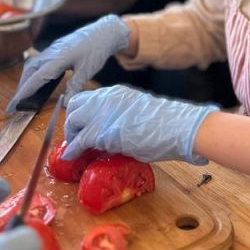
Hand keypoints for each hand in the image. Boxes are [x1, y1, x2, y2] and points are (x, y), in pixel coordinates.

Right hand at [7, 15, 130, 111]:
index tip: (13, 105)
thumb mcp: (88, 70)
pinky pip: (39, 62)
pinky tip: (37, 82)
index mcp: (58, 57)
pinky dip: (34, 73)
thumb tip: (65, 104)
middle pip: (29, 71)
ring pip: (33, 65)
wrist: (104, 31)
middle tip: (15, 105)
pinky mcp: (55, 49)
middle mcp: (51, 52)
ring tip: (24, 96)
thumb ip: (75, 86)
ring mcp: (52, 49)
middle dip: (21, 88)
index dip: (23, 93)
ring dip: (26, 80)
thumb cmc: (97, 48)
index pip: (36, 78)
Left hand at [64, 85, 216, 164]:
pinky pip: (79, 140)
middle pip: (75, 105)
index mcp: (116, 93)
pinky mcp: (100, 131)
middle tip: (75, 136)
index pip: (89, 99)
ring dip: (71, 134)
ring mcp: (102, 113)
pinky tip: (71, 156)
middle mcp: (106, 98)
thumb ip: (122, 116)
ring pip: (73, 120)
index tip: (82, 125)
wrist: (177, 127)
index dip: (82, 113)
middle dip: (72, 121)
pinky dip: (73, 149)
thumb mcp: (138, 112)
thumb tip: (113, 131)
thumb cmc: (166, 123)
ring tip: (74, 147)